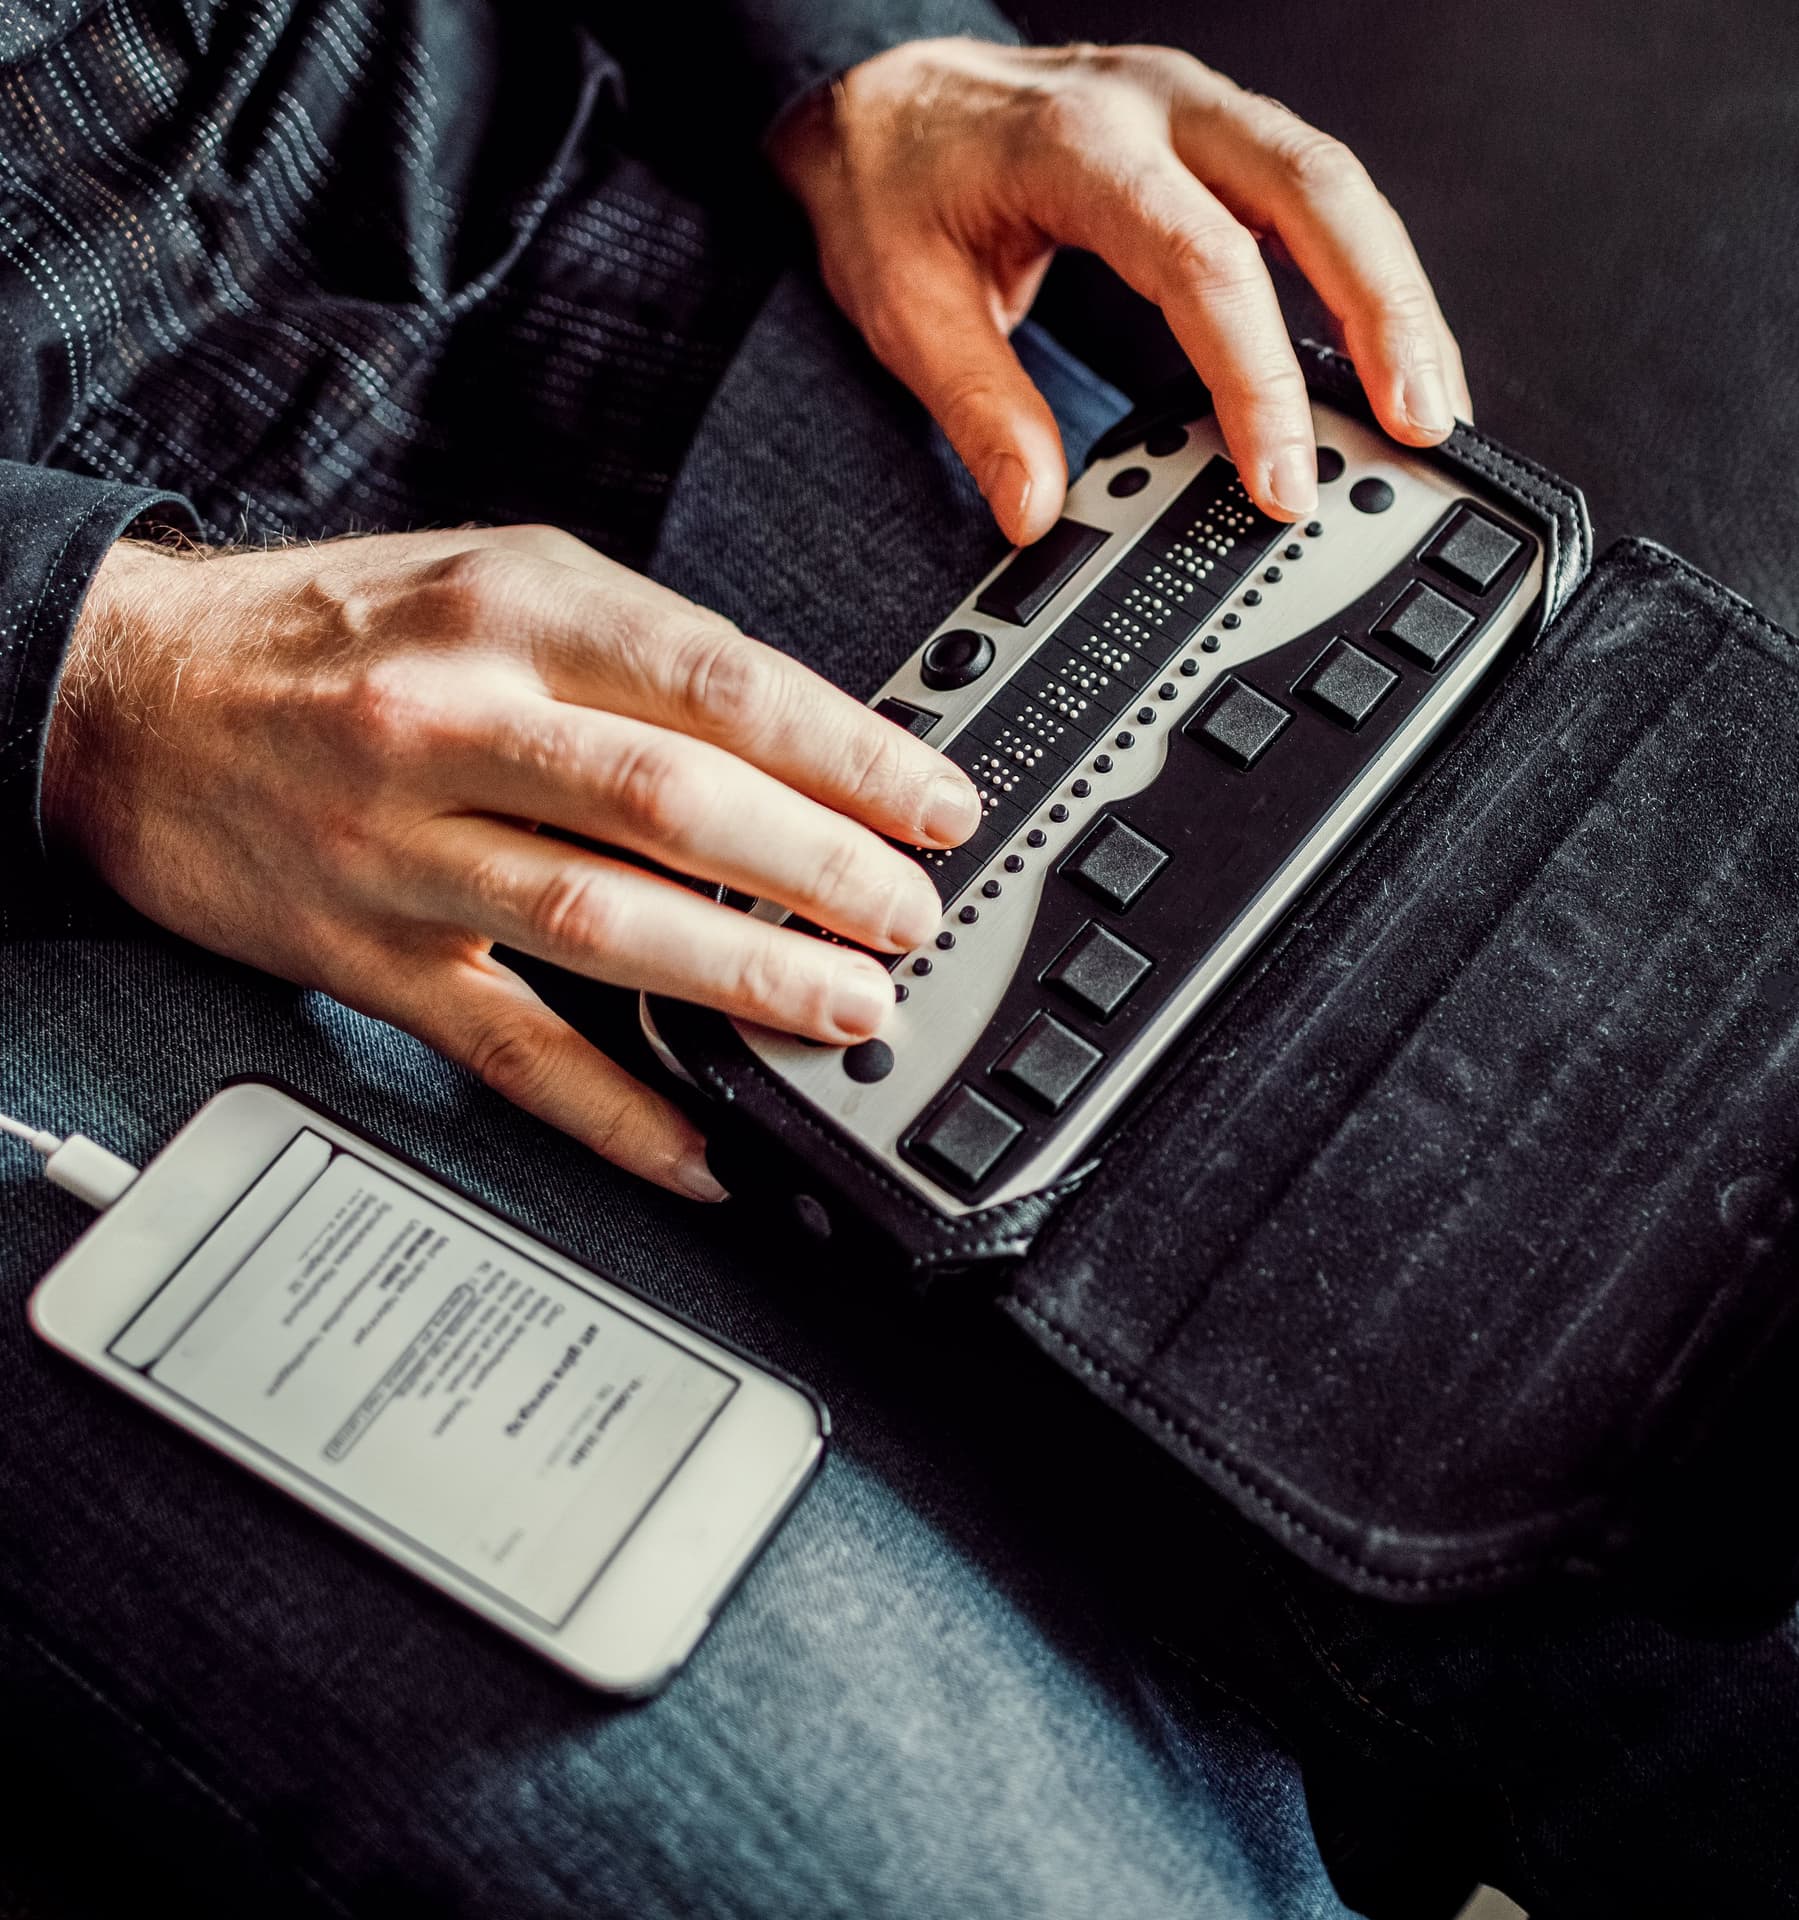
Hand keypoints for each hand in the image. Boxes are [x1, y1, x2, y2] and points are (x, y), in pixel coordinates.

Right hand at [44, 529, 980, 1198]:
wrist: (132, 697)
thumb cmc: (341, 636)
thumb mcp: (495, 580)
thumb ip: (641, 650)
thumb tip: (804, 739)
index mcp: (513, 615)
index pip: (718, 685)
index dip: (848, 754)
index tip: (937, 807)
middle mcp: (457, 725)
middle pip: (674, 806)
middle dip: (819, 874)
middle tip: (911, 920)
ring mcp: (405, 848)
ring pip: (601, 924)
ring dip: (744, 980)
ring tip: (847, 1009)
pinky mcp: (368, 955)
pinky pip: (507, 1045)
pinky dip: (614, 1109)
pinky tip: (700, 1148)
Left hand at [771, 38, 1471, 542]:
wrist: (879, 94)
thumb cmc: (893, 182)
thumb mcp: (906, 305)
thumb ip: (979, 411)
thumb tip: (1036, 511)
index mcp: (1080, 144)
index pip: (1202, 261)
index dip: (1257, 376)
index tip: (1281, 475)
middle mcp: (1158, 106)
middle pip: (1314, 191)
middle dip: (1384, 314)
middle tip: (1419, 424)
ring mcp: (1198, 111)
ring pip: (1335, 184)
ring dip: (1395, 294)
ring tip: (1429, 402)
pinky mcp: (1215, 136)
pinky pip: (1312, 194)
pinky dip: (1361, 273)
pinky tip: (1381, 349)